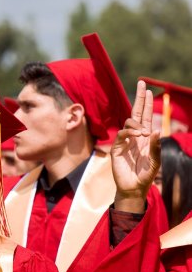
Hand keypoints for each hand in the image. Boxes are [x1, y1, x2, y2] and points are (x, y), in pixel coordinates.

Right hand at [111, 81, 160, 212]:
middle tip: (141, 83)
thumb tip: (154, 130)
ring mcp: (125, 141)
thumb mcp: (155, 162)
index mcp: (145, 138)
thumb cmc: (145, 176)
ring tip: (143, 132)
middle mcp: (135, 137)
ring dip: (137, 123)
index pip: (146, 116)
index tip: (147, 89)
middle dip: (139, 98)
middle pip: (136, 113)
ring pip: (129, 122)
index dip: (146, 103)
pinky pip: (123, 134)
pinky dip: (130, 132)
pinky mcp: (117, 148)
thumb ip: (155, 147)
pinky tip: (137, 135)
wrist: (133, 188)